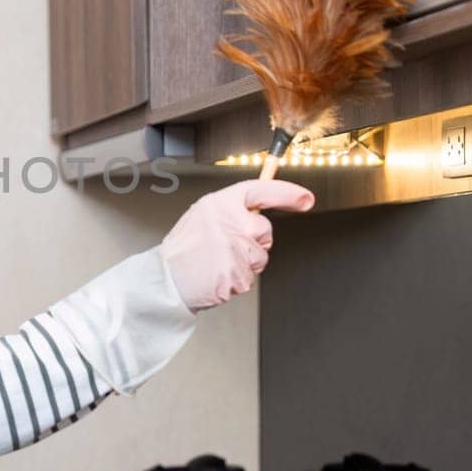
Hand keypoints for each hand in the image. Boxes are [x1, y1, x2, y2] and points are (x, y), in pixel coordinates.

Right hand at [161, 179, 314, 310]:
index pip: (263, 190)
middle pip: (265, 231)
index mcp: (221, 203)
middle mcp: (232, 223)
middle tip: (228, 247)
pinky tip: (218, 275)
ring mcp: (237, 249)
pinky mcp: (239, 274)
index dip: (288, 193)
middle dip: (255, 241)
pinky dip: (236, 280)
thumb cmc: (184, 248)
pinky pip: (250, 277)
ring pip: (260, 257)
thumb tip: (258, 210)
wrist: (166, 279)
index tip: (305, 199)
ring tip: (218, 262)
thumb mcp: (202, 215)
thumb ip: (230, 210)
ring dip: (245, 263)